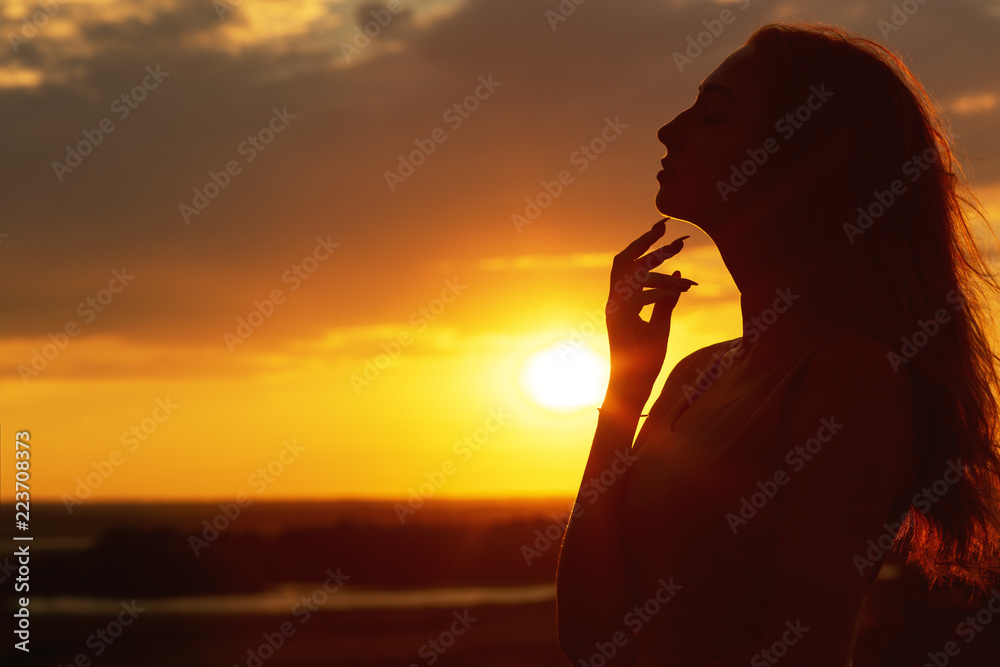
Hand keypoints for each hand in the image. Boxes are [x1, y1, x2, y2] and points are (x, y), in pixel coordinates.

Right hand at [604, 218, 694, 408]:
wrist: (632, 386)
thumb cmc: (645, 358)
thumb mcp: (661, 323)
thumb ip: (668, 299)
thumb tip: (680, 274)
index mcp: (622, 299)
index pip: (630, 264)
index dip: (645, 245)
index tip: (665, 230)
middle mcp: (614, 301)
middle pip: (623, 260)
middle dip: (643, 241)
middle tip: (666, 227)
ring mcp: (615, 310)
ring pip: (630, 275)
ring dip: (657, 265)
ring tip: (682, 262)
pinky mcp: (620, 322)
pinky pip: (638, 297)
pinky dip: (658, 291)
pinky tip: (680, 290)